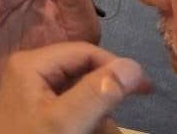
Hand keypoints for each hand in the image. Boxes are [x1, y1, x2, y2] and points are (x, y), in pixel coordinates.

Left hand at [0, 43, 149, 133]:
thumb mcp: (65, 121)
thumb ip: (97, 93)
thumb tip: (134, 66)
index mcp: (31, 63)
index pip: (85, 51)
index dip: (116, 66)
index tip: (145, 88)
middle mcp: (31, 70)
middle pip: (84, 73)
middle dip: (103, 100)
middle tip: (110, 123)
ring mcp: (34, 91)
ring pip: (82, 95)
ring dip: (96, 118)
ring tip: (94, 132)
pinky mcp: (39, 110)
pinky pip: (72, 110)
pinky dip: (85, 124)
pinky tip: (86, 132)